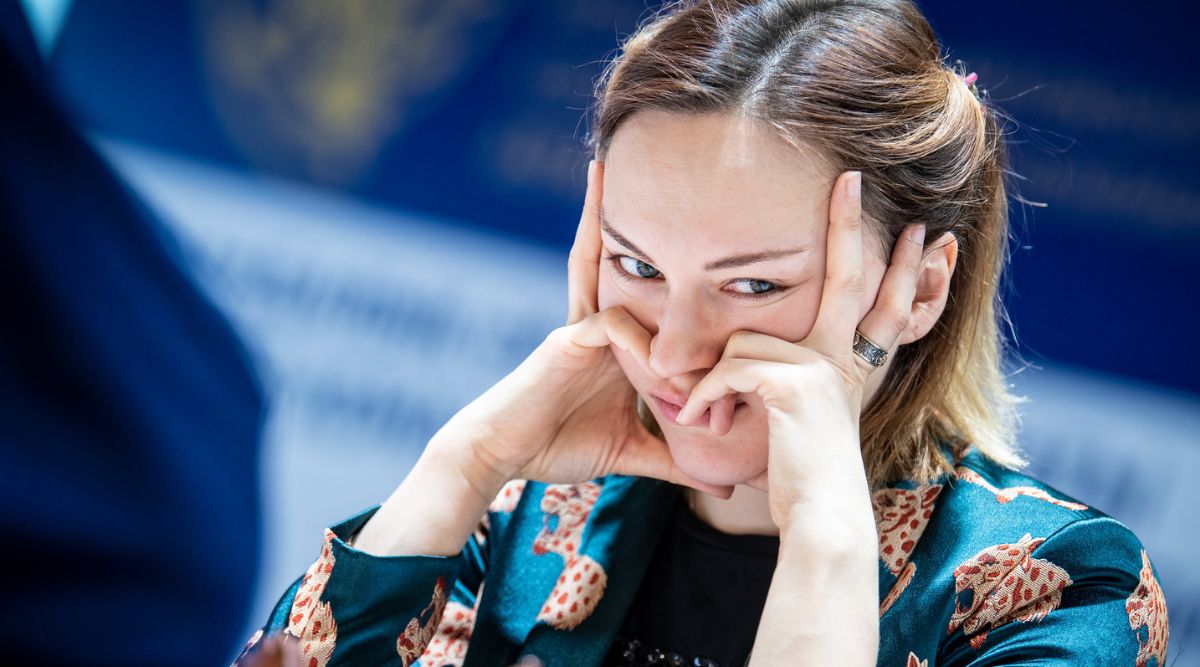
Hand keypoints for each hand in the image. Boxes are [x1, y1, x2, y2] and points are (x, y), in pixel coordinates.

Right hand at [432, 160, 733, 500]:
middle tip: (633, 160)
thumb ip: (676, 461)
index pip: (638, 284)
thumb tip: (724, 487)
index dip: (654, 252)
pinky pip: (608, 325)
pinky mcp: (564, 345)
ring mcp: (579, 330)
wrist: (500, 456)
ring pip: (605, 270)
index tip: (683, 221)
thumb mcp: (631, 453)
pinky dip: (636, 336)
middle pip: (612, 255)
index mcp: (612, 342)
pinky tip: (656, 349)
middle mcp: (597, 325)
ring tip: (626, 187)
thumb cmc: (558, 446)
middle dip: (615, 209)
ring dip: (617, 231)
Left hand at [675, 170, 926, 533]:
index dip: (903, 269)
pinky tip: (701, 423)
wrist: (823, 520)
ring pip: (746, 338)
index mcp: (847, 364)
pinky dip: (705, 397)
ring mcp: (822, 367)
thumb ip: (785, 383)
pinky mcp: (794, 384)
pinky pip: (729, 367)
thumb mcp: (802, 423)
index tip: (924, 234)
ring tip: (705, 416)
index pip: (878, 304)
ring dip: (716, 380)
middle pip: (849, 276)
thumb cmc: (806, 480)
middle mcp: (842, 358)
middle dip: (852, 224)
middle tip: (854, 177)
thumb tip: (751, 357)